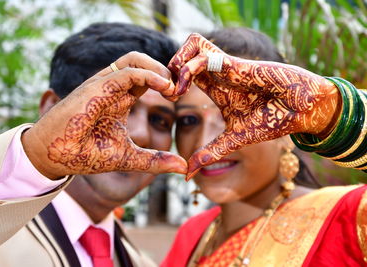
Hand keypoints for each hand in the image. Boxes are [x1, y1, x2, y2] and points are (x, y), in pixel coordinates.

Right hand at [23, 52, 186, 179]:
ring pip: (134, 59)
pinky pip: (127, 72)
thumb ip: (155, 161)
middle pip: (143, 62)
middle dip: (166, 70)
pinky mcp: (96, 87)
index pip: (147, 78)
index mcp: (120, 99)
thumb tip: (183, 167)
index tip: (179, 96)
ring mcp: (103, 85)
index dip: (167, 82)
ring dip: (158, 68)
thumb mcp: (129, 158)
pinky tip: (165, 87)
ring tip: (173, 86)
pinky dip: (149, 75)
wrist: (55, 157)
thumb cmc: (86, 154)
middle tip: (179, 89)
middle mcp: (113, 88)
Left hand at [169, 33, 339, 179]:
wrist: (300, 110)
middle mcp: (218, 74)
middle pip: (183, 54)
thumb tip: (187, 175)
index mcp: (216, 87)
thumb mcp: (233, 139)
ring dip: (176, 63)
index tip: (169, 98)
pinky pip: (204, 56)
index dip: (171, 81)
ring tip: (175, 88)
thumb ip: (210, 153)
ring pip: (190, 45)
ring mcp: (226, 67)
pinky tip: (183, 87)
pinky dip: (187, 69)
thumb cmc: (272, 120)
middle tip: (168, 91)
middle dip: (168, 69)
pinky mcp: (235, 64)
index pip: (184, 73)